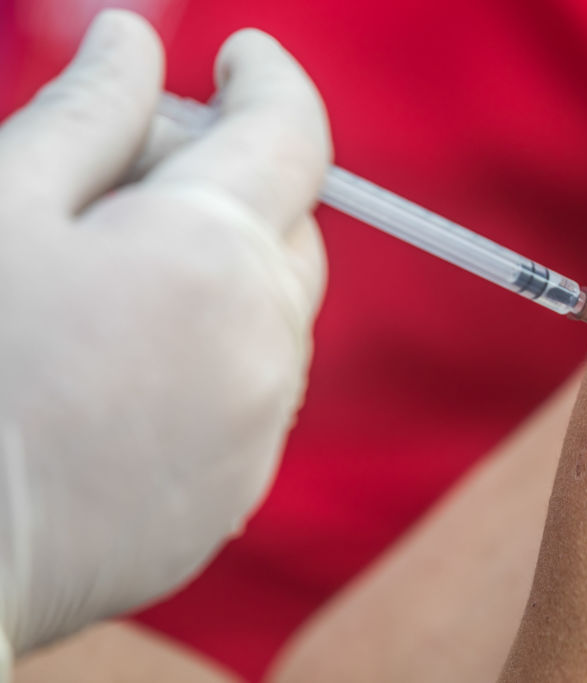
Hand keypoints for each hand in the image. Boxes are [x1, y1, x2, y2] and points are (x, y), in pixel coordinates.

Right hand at [0, 9, 329, 669]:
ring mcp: (260, 427)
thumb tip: (139, 43)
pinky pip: (256, 390)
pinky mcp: (240, 489)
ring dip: (228, 272)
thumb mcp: (1, 209)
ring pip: (277, 312)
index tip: (244, 56)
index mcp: (214, 256)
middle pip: (292, 228)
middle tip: (144, 174)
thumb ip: (88, 116)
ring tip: (121, 281)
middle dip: (238, 183)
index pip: (292, 137)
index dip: (270, 81)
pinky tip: (131, 365)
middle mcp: (265, 343)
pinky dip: (219, 352)